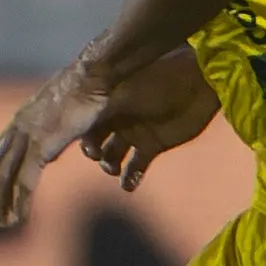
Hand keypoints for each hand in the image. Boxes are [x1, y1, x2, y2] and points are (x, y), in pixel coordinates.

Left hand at [0, 57, 116, 228]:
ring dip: (2, 202)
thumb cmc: (92, 84)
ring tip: (4, 223)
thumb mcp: (71, 105)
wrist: (95, 75)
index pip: (0, 149)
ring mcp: (27, 135)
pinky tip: (20, 219)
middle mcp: (19, 126)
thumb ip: (63, 122)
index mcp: (24, 116)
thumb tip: (68, 130)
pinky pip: (24, 181)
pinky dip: (20, 202)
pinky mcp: (40, 146)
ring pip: (5, 177)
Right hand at [80, 47, 219, 191]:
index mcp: (106, 102)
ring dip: (110, 166)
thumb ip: (95, 109)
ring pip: (113, 157)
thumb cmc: (156, 80)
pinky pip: (136, 167)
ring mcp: (135, 133)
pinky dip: (130, 179)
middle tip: (99, 156)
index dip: (82, 137)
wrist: (196, 80)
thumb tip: (70, 128)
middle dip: (94, 153)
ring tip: (114, 169)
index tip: (88, 146)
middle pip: (95, 142)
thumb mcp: (121, 91)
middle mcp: (117, 119)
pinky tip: (129, 185)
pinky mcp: (154, 145)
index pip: (84, 124)